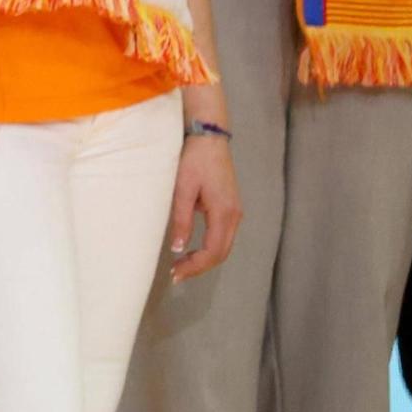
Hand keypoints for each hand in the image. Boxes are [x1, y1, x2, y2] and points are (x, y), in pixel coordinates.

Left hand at [168, 132, 240, 283]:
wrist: (209, 137)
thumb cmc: (194, 160)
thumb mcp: (183, 189)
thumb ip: (182, 219)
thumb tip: (178, 248)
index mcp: (224, 213)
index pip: (213, 251)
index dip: (196, 266)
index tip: (176, 273)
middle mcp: (234, 216)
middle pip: (221, 253)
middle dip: (200, 267)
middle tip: (176, 274)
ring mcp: (234, 212)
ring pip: (223, 245)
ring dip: (204, 258)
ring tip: (182, 265)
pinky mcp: (230, 206)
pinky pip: (222, 235)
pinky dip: (209, 247)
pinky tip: (193, 249)